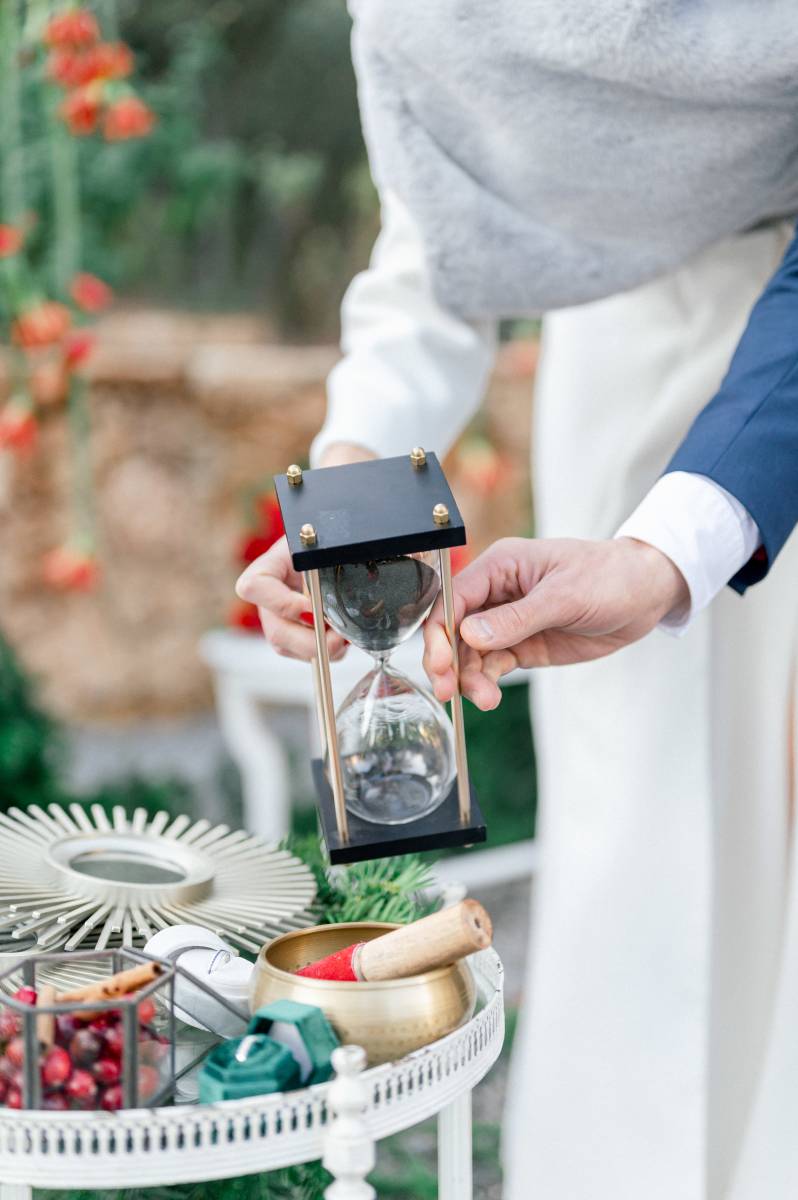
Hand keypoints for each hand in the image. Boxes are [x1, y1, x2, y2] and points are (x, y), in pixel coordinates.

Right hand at [234, 442, 374, 660]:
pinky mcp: (296, 633)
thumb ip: (341, 548)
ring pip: (287, 646)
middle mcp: (271, 594)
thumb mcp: (334, 538)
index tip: (313, 607)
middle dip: (308, 641)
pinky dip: (327, 651)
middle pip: (273, 629)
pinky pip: (304, 654)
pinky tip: (344, 640)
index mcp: (272, 565)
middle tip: (338, 639)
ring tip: (345, 639)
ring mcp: (280, 617)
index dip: (279, 603)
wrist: (337, 548)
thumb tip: (387, 556)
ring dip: (320, 649)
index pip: (253, 587)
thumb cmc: (332, 538)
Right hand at [423, 536, 688, 710]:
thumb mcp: (565, 597)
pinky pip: (492, 665)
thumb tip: (470, 635)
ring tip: (485, 699)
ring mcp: (508, 620)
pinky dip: (485, 681)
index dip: (440, 631)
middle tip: (448, 690)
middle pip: (454, 628)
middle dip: (447, 660)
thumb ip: (516, 618)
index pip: (454, 597)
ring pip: (470, 652)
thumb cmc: (609, 577)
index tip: (441, 663)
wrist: (646, 595)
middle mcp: (497, 592)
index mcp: (501, 565)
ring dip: (469, 677)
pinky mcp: (522, 644)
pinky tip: (489, 696)